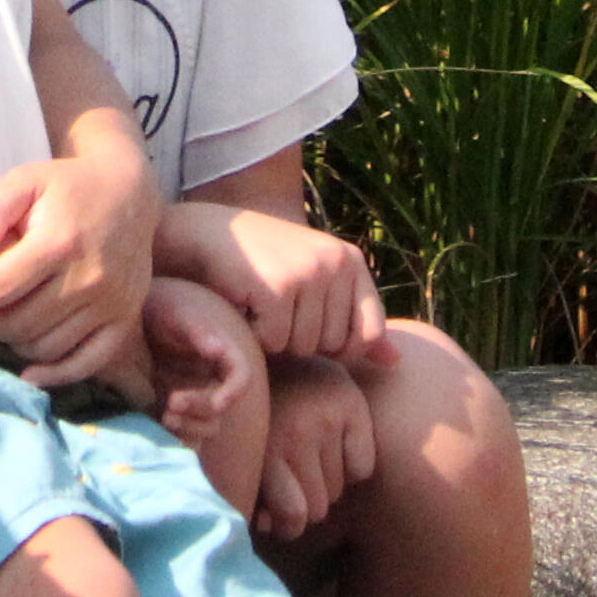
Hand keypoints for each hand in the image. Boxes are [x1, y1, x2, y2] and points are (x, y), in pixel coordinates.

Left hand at [0, 128, 154, 388]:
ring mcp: (111, 302)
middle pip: (21, 323)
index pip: (2, 287)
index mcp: (59, 241)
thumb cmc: (66, 187)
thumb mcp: (26, 180)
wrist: (127, 194)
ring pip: (47, 346)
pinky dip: (55, 375)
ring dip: (14, 346)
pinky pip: (86, 362)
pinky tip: (29, 373)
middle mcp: (89, 276)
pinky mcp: (126, 320)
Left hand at [137, 276, 264, 449]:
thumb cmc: (160, 307)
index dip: (234, 393)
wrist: (136, 318)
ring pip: (207, 426)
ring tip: (165, 418)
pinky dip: (178, 438)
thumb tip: (219, 350)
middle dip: (199, 409)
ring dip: (190, 427)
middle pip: (220, 407)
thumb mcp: (176, 313)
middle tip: (172, 403)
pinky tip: (159, 429)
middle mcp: (214, 379)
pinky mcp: (177, 410)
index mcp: (223, 354)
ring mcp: (196, 396)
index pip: (242, 377)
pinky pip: (187, 435)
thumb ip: (198, 330)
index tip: (217, 403)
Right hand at [162, 197, 390, 366]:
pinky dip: (251, 335)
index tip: (305, 322)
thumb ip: (352, 319)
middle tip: (271, 305)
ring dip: (274, 339)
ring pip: (302, 348)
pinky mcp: (276, 288)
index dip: (337, 344)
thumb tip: (395, 362)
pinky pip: (273, 344)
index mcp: (350, 260)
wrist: (201, 233)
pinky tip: (240, 304)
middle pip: (333, 346)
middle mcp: (335, 263)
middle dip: (299, 339)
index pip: (369, 333)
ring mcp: (307, 274)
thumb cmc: (257, 264)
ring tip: (256, 302)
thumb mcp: (312, 284)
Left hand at [255, 352, 381, 539]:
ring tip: (310, 455)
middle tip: (296, 477)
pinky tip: (335, 446)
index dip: (289, 526)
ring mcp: (327, 419)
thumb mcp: (246, 452)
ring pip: (338, 490)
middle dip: (307, 502)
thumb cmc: (259, 416)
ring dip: (327, 483)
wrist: (278, 352)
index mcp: (263, 448)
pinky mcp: (353, 407)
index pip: (294, 516)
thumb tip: (268, 527)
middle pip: (318, 509)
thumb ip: (252, 493)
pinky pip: (362, 468)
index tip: (281, 516)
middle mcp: (295, 433)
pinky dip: (352, 466)